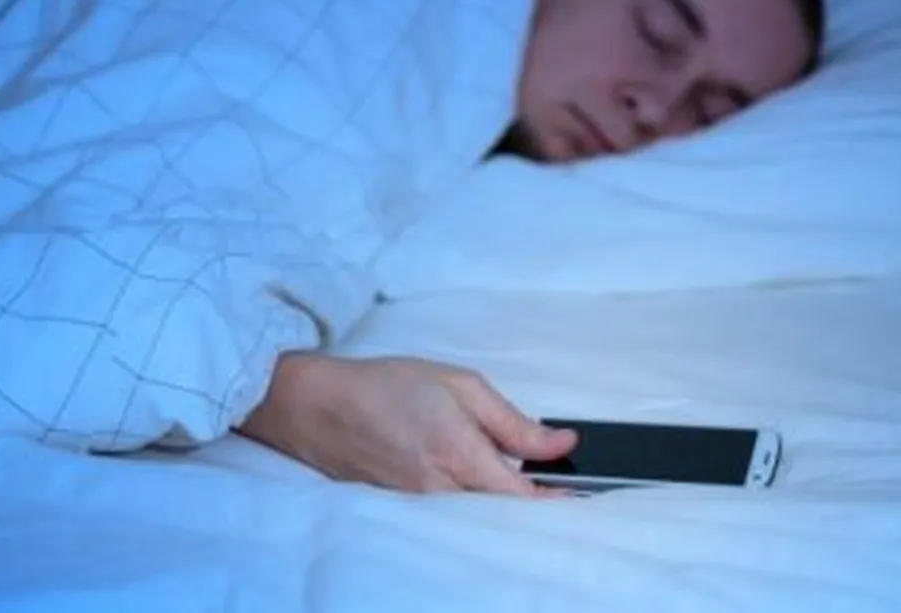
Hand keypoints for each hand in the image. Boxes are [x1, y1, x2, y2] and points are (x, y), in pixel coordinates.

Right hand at [237, 352, 576, 495]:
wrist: (317, 406)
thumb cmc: (384, 386)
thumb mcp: (458, 384)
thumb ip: (512, 421)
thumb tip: (559, 442)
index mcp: (458, 452)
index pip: (521, 497)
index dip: (557, 502)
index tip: (583, 495)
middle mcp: (439, 488)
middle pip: (504, 512)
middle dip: (532, 501)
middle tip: (557, 485)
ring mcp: (420, 505)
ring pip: (479, 515)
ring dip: (501, 499)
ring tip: (513, 474)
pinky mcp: (405, 509)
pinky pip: (452, 512)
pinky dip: (472, 498)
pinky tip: (471, 475)